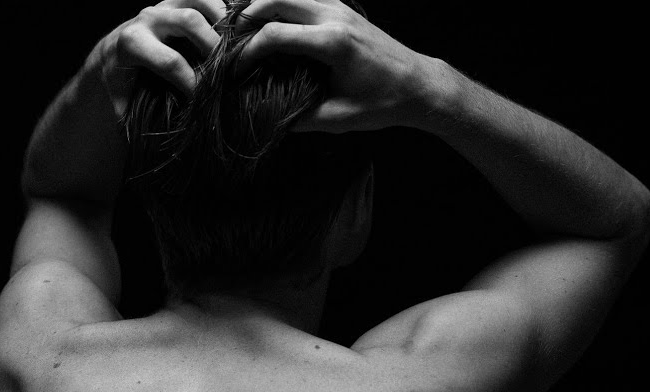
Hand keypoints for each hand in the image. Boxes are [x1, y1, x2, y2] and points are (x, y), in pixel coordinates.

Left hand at [89, 0, 224, 117]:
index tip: (203, 99)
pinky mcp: (176, 1)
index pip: (170, 61)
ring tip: (234, 47)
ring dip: (221, 22)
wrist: (110, 58)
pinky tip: (231, 34)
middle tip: (226, 72)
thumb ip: (141, 121)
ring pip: (198, 1)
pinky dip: (222, 12)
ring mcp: (163, 6)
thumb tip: (165, 146)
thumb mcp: (123, 109)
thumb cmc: (121, 89)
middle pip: (188, 21)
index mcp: (131, 44)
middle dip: (212, 47)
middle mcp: (146, 19)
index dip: (192, 83)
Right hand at [237, 0, 437, 131]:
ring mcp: (340, 7)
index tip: (235, 70)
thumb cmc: (383, 102)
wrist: (419, 84)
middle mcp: (335, 16)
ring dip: (263, 5)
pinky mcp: (344, 7)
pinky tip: (272, 23)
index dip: (247, 51)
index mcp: (333, 43)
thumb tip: (268, 120)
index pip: (275, 34)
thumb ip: (300, 119)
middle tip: (231, 41)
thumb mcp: (339, 118)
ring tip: (246, 30)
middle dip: (247, 17)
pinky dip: (283, 4)